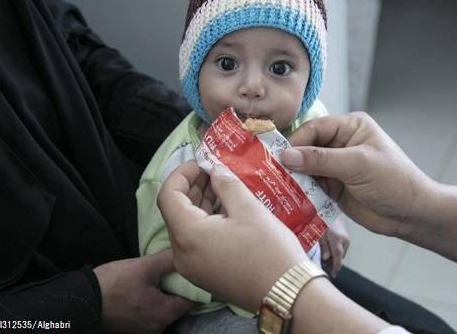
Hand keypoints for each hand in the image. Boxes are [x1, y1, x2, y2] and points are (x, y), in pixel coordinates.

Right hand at [94, 251, 197, 333]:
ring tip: (164, 275)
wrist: (81, 301)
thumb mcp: (144, 267)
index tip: (199, 269)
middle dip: (181, 287)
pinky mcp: (134, 326)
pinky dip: (155, 299)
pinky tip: (150, 285)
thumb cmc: (113, 285)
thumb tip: (186, 252)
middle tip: (181, 268)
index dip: (198, 283)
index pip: (194, 299)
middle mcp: (158, 327)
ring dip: (167, 293)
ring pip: (166, 307)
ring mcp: (145, 329)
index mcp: (165, 314)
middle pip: (180, 304)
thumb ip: (168, 260)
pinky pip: (152, 311)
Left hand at [157, 160, 308, 312]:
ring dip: (200, 203)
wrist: (287, 294)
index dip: (181, 174)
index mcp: (189, 235)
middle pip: (175, 211)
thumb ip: (226, 184)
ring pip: (186, 227)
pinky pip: (196, 242)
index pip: (168, 196)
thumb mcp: (249, 209)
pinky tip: (227, 210)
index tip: (201, 162)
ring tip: (222, 187)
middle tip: (213, 170)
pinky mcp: (204, 274)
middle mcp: (182, 255)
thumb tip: (215, 170)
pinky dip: (205, 222)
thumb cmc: (270, 251)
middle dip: (192, 187)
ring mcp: (192, 268)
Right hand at [282, 112, 433, 240]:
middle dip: (292, 160)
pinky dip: (301, 190)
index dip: (296, 142)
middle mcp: (341, 143)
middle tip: (272, 172)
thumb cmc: (394, 182)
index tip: (278, 157)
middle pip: (306, 147)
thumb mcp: (357, 165)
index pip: (314, 129)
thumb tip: (287, 155)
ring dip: (295, 177)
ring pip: (306, 167)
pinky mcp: (333, 186)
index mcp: (350, 127)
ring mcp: (336, 166)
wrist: (411, 215)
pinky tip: (290, 197)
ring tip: (277, 186)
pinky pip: (310, 185)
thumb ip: (322, 159)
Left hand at [320, 218, 349, 277]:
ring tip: (322, 256)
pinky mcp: (346, 238)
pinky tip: (328, 250)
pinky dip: (335, 252)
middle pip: (340, 257)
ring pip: (341, 254)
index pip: (338, 258)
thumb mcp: (319, 233)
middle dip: (331, 263)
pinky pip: (341, 249)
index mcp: (337, 239)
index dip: (335, 268)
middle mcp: (345, 240)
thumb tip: (325, 259)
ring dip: (333, 257)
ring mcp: (347, 239)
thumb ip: (323, 247)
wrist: (329, 210)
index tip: (333, 276)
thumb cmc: (321, 220)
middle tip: (321, 263)